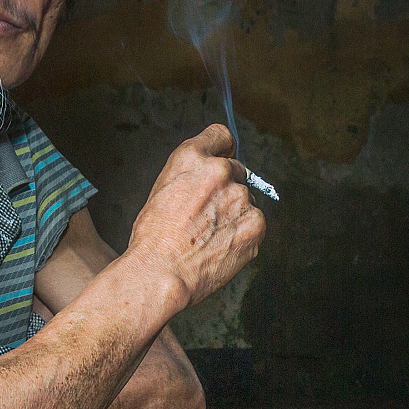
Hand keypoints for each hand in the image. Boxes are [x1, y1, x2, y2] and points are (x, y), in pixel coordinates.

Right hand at [124, 124, 265, 312]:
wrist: (161, 273)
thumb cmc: (153, 239)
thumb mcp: (163, 191)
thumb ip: (190, 176)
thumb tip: (207, 181)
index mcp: (191, 157)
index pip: (221, 135)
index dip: (223, 149)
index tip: (224, 157)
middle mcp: (219, 170)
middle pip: (236, 171)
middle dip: (226, 190)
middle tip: (207, 216)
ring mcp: (240, 196)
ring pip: (245, 200)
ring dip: (234, 214)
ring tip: (209, 238)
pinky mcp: (255, 222)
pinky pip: (254, 223)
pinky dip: (243, 234)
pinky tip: (221, 247)